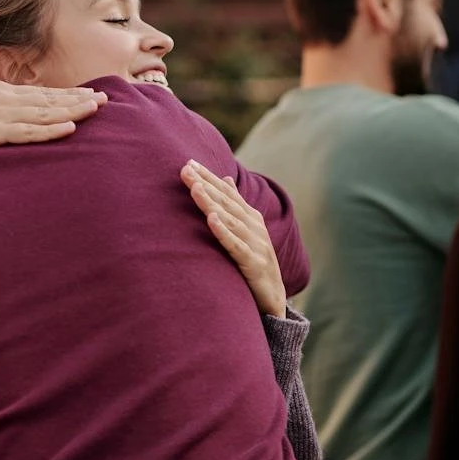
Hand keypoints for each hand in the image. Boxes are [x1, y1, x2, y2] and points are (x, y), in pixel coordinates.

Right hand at [0, 76, 104, 151]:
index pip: (40, 93)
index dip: (67, 93)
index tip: (89, 92)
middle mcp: (6, 100)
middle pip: (49, 100)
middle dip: (79, 99)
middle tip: (106, 98)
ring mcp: (1, 115)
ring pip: (45, 114)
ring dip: (73, 111)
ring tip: (97, 109)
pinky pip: (28, 133)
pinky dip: (50, 131)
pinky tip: (69, 128)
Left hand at [182, 159, 285, 317]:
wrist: (273, 297)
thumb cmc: (254, 262)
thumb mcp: (246, 230)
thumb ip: (236, 205)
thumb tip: (226, 178)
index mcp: (251, 217)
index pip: (227, 192)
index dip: (209, 177)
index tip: (189, 162)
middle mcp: (254, 226)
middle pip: (226, 202)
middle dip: (205, 184)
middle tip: (185, 169)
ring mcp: (255, 244)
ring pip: (229, 220)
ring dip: (212, 203)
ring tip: (195, 188)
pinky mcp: (253, 263)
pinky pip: (235, 245)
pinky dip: (224, 232)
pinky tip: (212, 219)